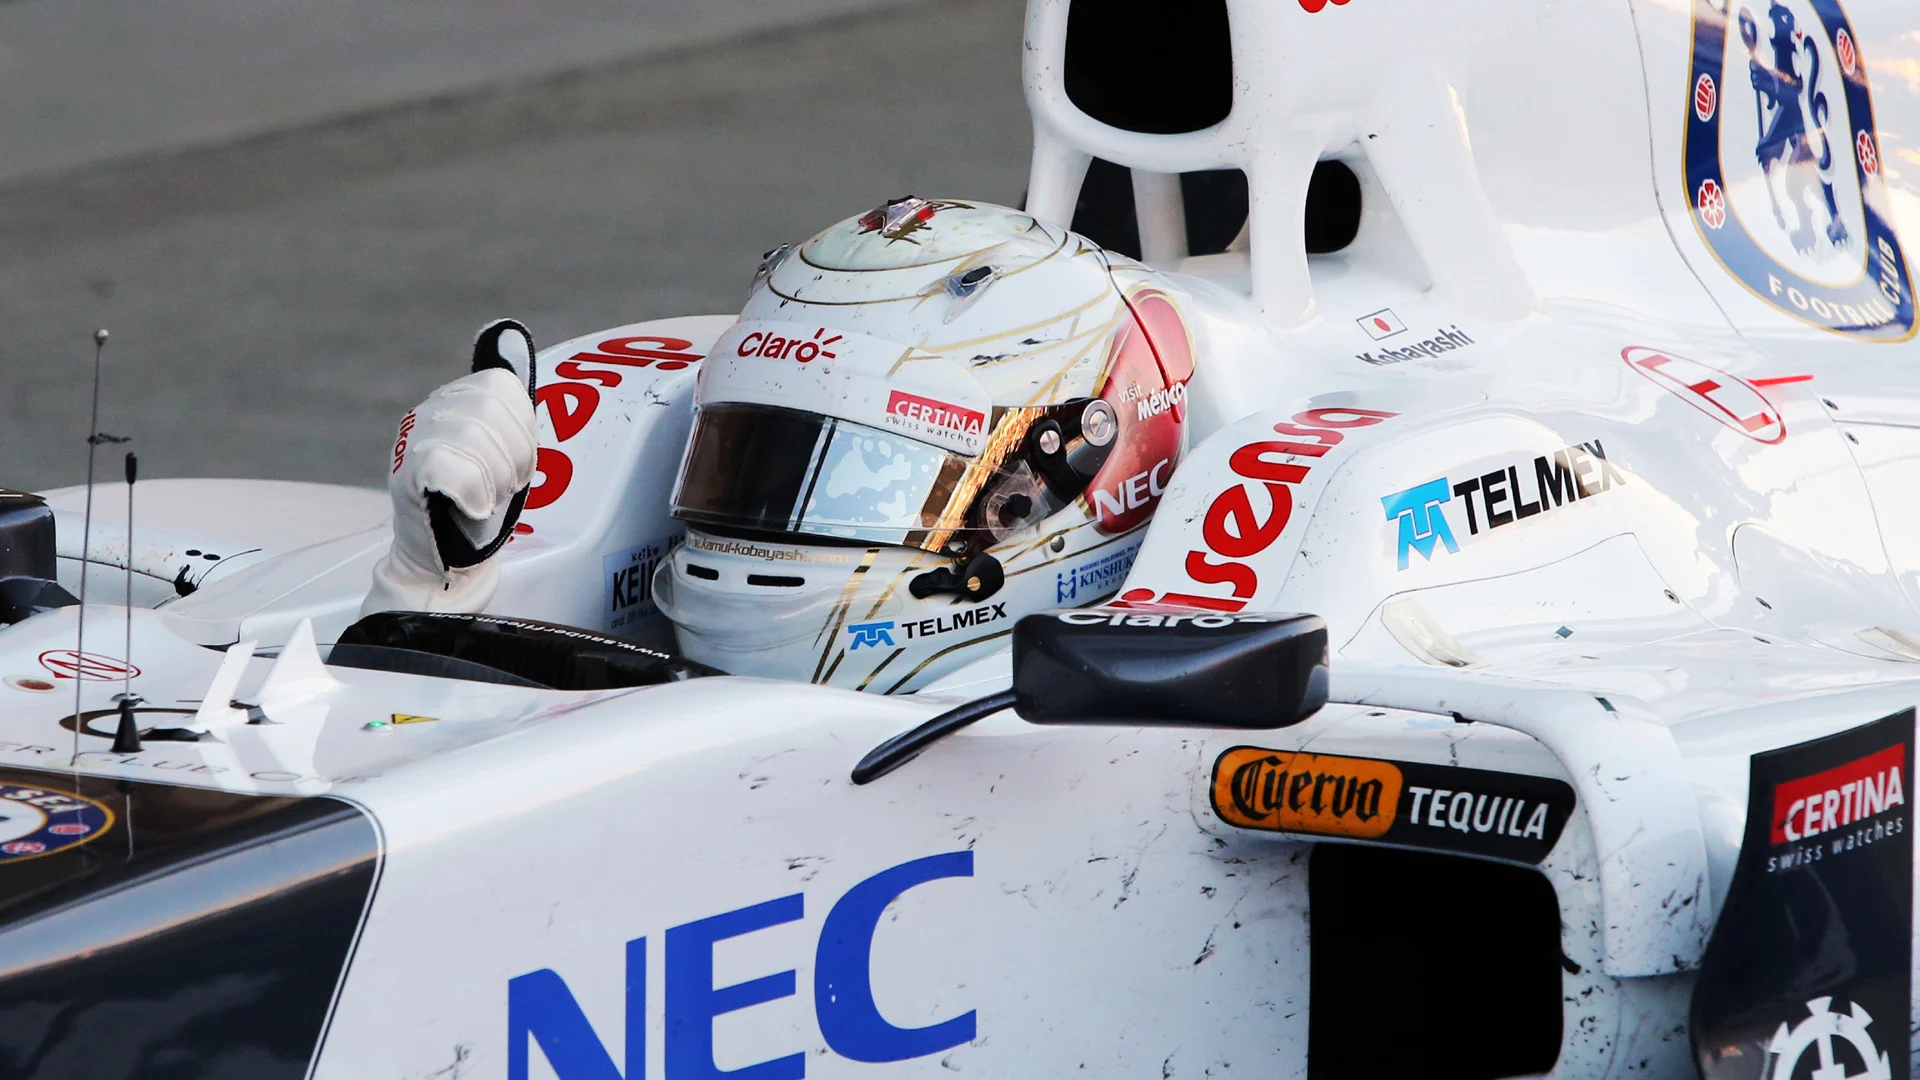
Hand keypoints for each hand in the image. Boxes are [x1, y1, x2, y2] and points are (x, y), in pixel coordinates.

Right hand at [363, 320, 537, 615]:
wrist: (446, 559)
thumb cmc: (480, 503)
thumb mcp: (505, 444)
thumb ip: (510, 397)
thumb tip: (508, 328)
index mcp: (454, 398)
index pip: (503, 387)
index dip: (522, 430)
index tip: (517, 463)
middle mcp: (427, 411)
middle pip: (490, 410)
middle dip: (514, 457)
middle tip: (504, 486)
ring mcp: (411, 441)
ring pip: (474, 438)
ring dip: (497, 479)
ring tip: (488, 498)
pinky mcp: (404, 475)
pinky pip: (452, 467)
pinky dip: (475, 493)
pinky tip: (473, 507)